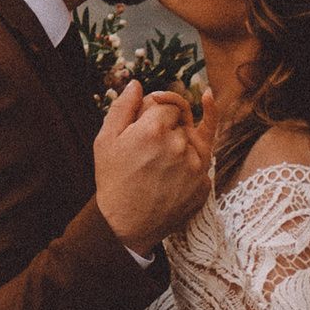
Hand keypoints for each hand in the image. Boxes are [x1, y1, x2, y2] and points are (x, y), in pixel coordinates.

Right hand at [93, 75, 212, 253]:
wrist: (126, 225)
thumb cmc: (113, 180)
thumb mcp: (105, 140)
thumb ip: (122, 107)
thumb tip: (137, 84)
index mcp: (154, 130)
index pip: (169, 103)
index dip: (156, 111)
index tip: (145, 123)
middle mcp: (179, 145)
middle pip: (182, 121)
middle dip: (168, 126)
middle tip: (148, 145)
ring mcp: (195, 166)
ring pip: (193, 141)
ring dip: (180, 145)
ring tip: (157, 165)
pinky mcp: (204, 185)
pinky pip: (201, 163)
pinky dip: (189, 165)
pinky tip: (174, 172)